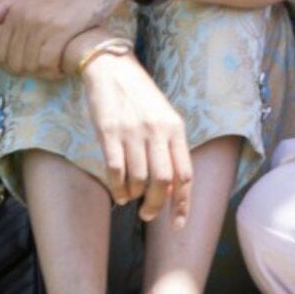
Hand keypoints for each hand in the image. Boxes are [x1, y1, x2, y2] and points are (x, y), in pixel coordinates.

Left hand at [0, 0, 136, 78]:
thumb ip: (5, 7)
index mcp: (16, 7)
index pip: (0, 51)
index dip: (11, 65)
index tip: (28, 66)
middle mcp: (26, 15)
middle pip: (14, 61)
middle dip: (26, 71)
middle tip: (43, 71)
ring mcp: (44, 23)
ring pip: (30, 64)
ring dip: (42, 73)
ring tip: (54, 70)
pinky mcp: (63, 30)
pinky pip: (48, 62)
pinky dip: (54, 71)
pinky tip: (63, 68)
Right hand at [80, 51, 193, 222]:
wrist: (112, 68)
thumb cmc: (140, 97)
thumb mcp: (164, 117)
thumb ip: (170, 147)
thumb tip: (171, 187)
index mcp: (175, 128)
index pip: (186, 173)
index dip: (183, 203)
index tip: (179, 224)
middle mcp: (157, 131)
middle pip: (164, 182)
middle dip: (157, 206)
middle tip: (148, 215)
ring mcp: (133, 132)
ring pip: (139, 179)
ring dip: (135, 197)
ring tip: (130, 199)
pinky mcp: (108, 133)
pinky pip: (115, 170)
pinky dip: (118, 188)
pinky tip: (119, 194)